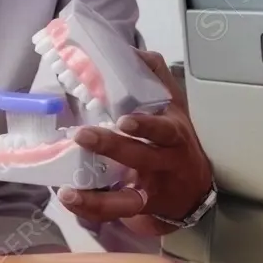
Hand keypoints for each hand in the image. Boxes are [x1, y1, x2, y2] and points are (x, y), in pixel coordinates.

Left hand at [57, 49, 212, 230]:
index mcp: (172, 132)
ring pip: (128, 197)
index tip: (124, 120)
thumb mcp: (172, 104)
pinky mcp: (141, 209)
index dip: (146, 125)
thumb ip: (154, 75)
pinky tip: (69, 201)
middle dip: (112, 147)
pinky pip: (116, 212)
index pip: (163, 128)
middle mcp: (165, 161)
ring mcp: (153, 188)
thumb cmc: (174, 139)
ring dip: (97, 197)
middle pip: (142, 156)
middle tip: (81, 136)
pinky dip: (91, 209)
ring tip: (68, 193)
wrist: (194, 187)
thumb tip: (132, 50)